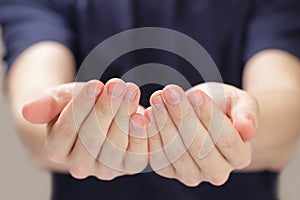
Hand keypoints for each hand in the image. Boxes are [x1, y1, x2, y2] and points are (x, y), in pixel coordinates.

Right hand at [23, 79, 147, 179]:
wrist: (104, 115)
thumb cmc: (82, 105)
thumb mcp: (63, 99)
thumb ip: (47, 104)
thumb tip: (28, 110)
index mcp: (57, 150)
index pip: (66, 131)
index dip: (81, 107)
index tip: (95, 84)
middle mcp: (80, 165)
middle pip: (92, 140)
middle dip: (106, 109)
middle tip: (116, 85)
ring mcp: (105, 169)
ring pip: (115, 147)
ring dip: (125, 115)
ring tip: (130, 91)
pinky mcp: (128, 166)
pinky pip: (137, 155)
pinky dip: (141, 134)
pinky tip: (143, 113)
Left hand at [146, 83, 257, 185]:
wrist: (202, 114)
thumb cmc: (222, 106)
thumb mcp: (239, 102)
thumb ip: (247, 113)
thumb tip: (248, 129)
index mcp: (240, 156)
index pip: (226, 139)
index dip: (210, 116)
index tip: (196, 94)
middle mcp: (217, 172)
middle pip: (199, 148)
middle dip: (183, 117)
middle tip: (169, 92)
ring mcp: (192, 174)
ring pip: (177, 153)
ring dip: (164, 124)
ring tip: (157, 98)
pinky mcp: (169, 171)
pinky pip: (159, 157)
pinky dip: (152, 135)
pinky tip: (148, 114)